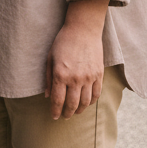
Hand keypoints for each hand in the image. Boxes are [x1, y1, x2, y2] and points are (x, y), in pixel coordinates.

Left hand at [45, 0, 107, 119]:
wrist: (83, 30)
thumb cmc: (62, 42)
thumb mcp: (50, 58)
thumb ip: (49, 78)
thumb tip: (47, 96)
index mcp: (61, 75)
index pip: (58, 100)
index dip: (55, 111)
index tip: (54, 117)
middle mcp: (76, 79)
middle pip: (72, 104)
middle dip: (67, 113)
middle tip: (63, 116)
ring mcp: (89, 78)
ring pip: (86, 102)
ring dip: (79, 110)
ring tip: (74, 112)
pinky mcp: (99, 75)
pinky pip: (96, 94)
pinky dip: (91, 102)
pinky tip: (86, 104)